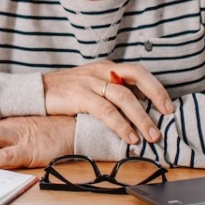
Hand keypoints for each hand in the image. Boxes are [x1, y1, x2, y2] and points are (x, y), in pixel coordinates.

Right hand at [41, 61, 173, 145]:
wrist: (35, 92)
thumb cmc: (64, 93)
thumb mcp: (90, 86)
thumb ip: (110, 93)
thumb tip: (135, 111)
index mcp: (106, 68)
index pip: (138, 72)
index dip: (156, 87)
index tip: (169, 106)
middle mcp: (102, 71)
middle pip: (136, 77)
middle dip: (156, 96)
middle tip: (168, 117)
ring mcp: (90, 81)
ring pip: (124, 97)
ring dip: (141, 118)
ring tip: (151, 136)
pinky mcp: (79, 95)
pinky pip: (106, 110)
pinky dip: (121, 125)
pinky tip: (129, 137)